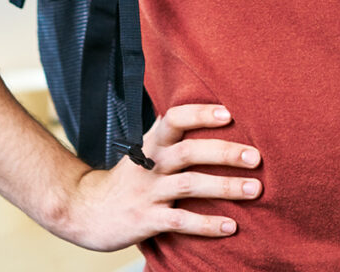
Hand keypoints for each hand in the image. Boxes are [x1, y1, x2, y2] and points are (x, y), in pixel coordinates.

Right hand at [53, 103, 261, 250]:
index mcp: (151, 144)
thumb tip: (213, 119)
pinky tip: (231, 226)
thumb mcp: (144, 152)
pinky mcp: (146, 220)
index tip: (229, 113)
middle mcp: (150, 165)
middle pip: (189, 151)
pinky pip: (181, 222)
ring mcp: (148, 193)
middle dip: (225, 152)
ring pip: (190, 185)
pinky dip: (207, 225)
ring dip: (225, 187)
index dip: (200, 114)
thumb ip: (171, 139)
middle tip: (256, 156)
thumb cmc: (126, 180)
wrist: (83, 210)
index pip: (175, 120)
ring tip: (255, 189)